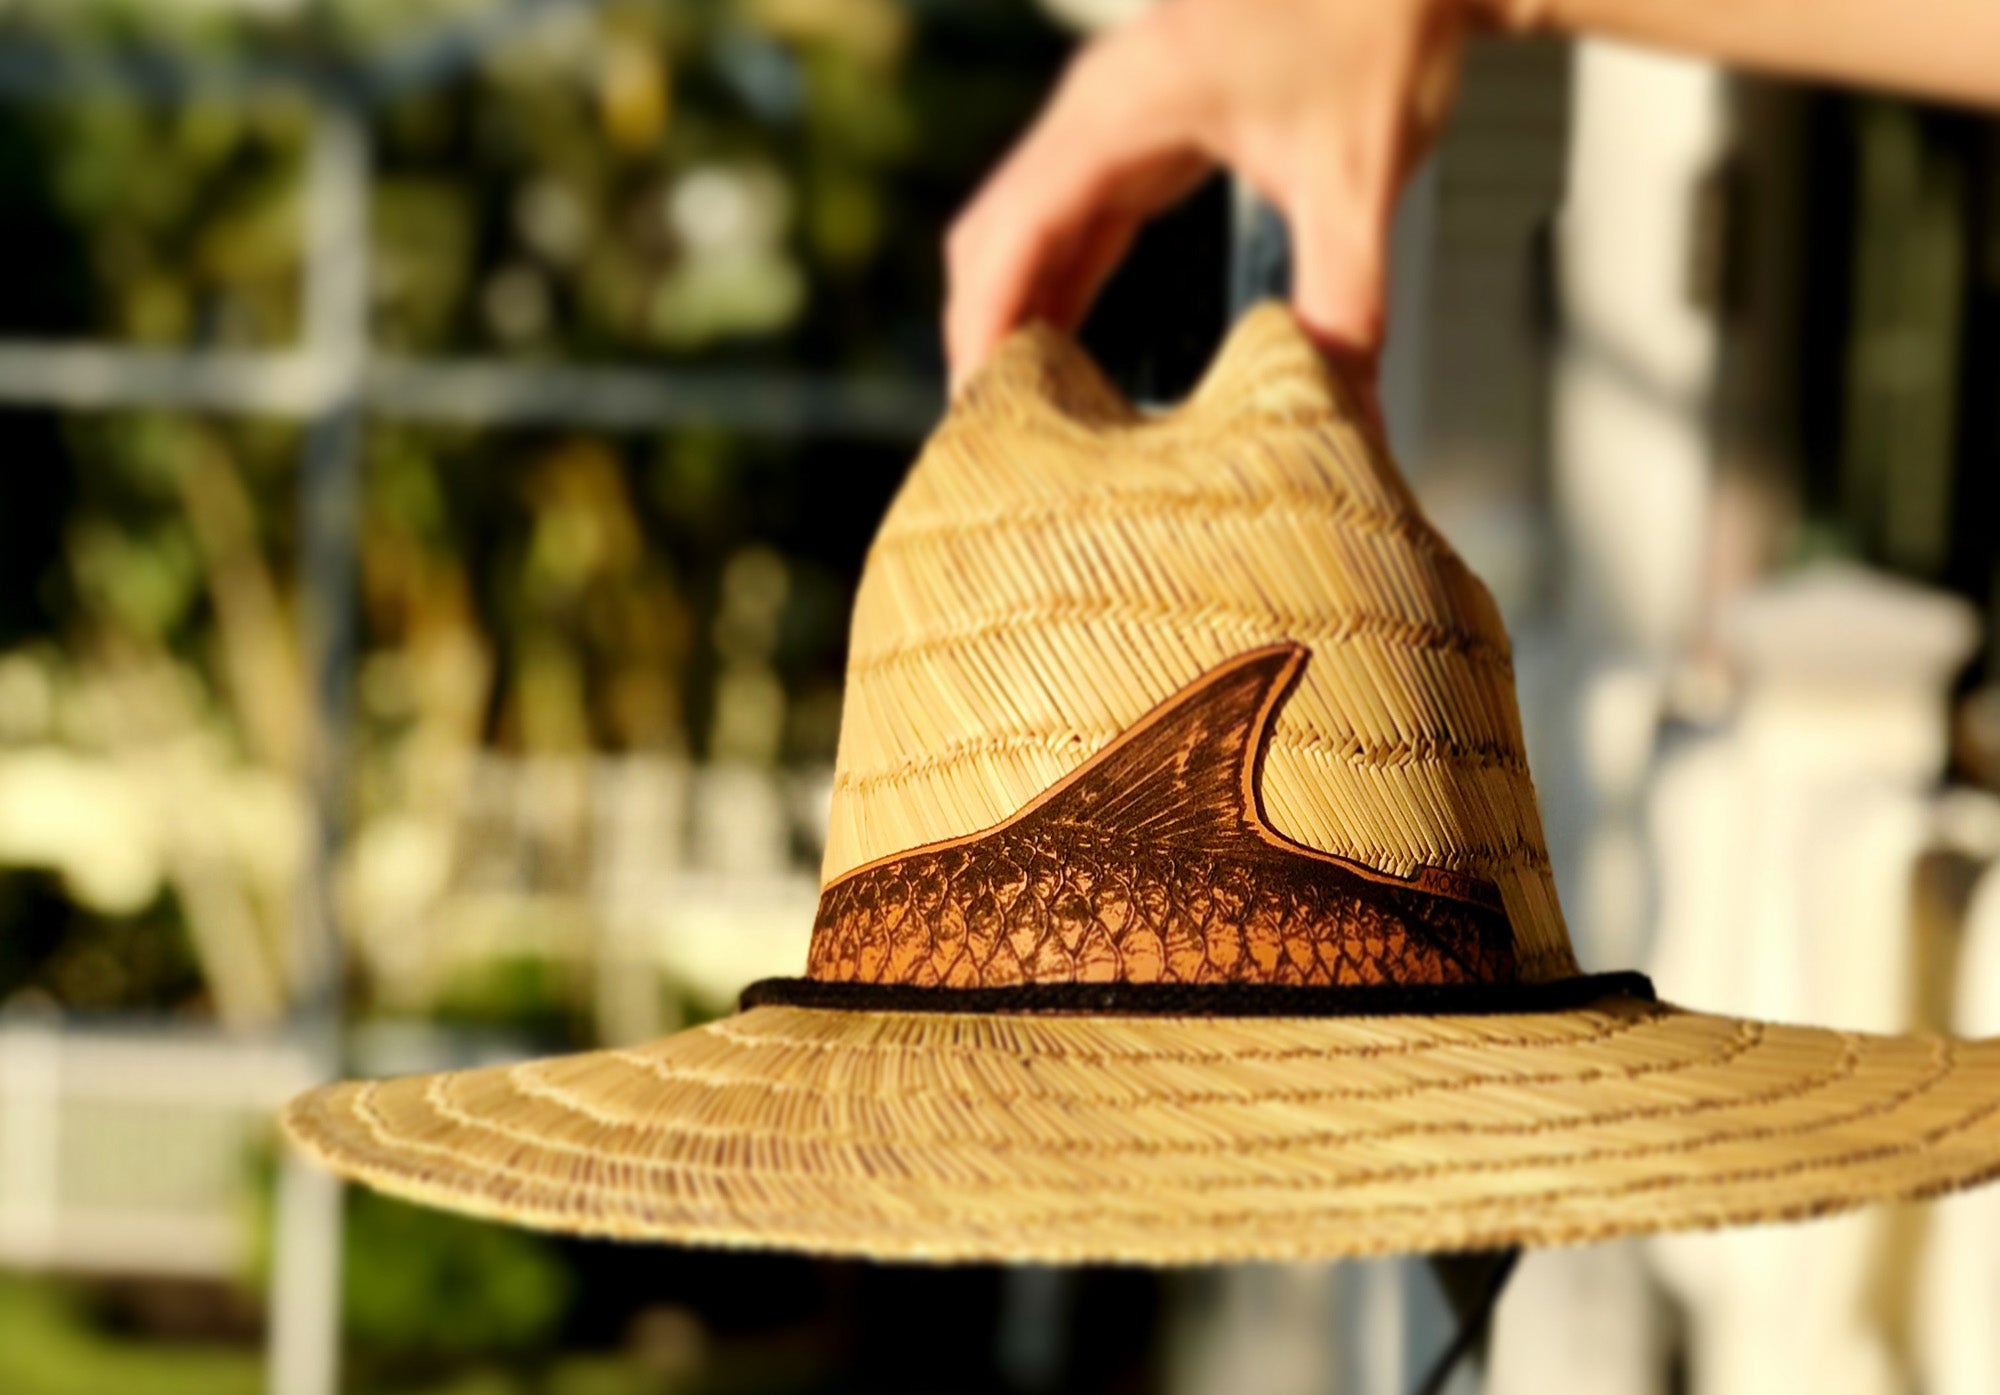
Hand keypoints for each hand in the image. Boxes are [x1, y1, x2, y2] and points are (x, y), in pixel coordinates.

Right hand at [944, 0, 1496, 390]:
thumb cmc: (1383, 32)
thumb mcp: (1358, 180)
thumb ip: (1344, 304)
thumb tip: (1347, 417)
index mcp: (1126, 106)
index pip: (1015, 228)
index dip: (983, 326)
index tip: (971, 411)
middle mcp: (1098, 107)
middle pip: (996, 231)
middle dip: (982, 332)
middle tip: (987, 437)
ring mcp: (1112, 117)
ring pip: (1026, 227)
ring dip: (1013, 315)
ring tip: (1014, 416)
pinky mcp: (1141, 133)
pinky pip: (1072, 220)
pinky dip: (1057, 288)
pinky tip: (1063, 357)